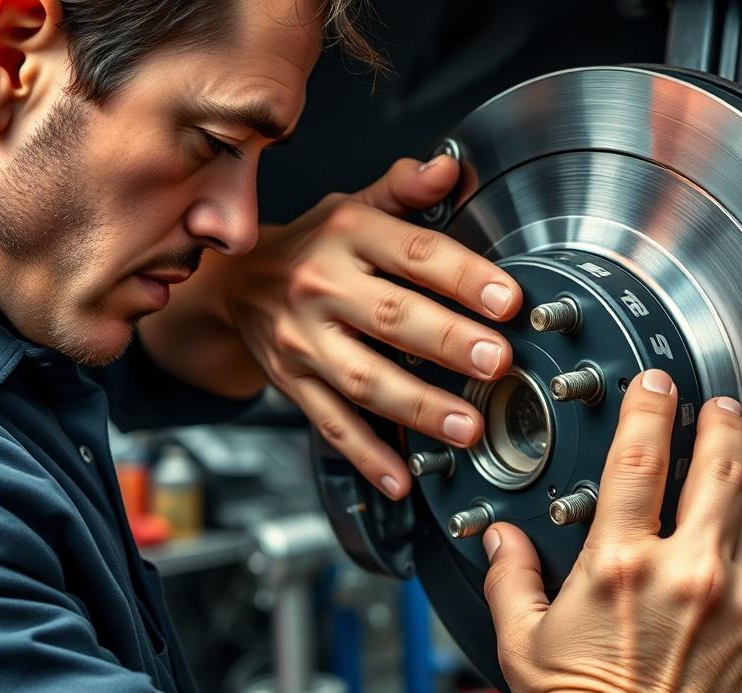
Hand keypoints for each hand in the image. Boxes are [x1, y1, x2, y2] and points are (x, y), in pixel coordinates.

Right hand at [224, 156, 522, 498]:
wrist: (234, 285)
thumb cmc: (312, 245)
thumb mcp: (354, 204)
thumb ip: (405, 189)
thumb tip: (449, 167)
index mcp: (347, 235)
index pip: (414, 253)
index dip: (463, 275)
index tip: (507, 298)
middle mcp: (321, 287)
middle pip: (391, 317)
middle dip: (448, 342)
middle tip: (497, 362)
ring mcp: (303, 341)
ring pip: (364, 379)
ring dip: (418, 407)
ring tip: (468, 425)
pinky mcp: (293, 384)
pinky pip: (331, 423)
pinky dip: (367, 455)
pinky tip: (402, 477)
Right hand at [483, 370, 741, 692]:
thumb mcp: (524, 642)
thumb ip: (510, 578)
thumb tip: (500, 541)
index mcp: (621, 566)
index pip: (640, 456)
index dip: (651, 406)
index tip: (657, 385)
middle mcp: (688, 578)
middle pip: (721, 469)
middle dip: (724, 425)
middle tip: (722, 410)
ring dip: (741, 496)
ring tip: (727, 496)